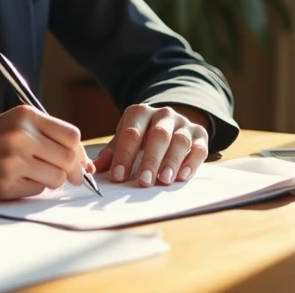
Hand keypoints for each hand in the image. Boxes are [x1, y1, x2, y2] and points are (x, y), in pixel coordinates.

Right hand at [0, 105, 95, 199]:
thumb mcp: (14, 124)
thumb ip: (47, 135)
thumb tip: (84, 162)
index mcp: (26, 115)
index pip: (72, 136)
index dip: (79, 152)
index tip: (78, 162)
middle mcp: (21, 135)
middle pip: (68, 158)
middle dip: (70, 171)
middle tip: (64, 176)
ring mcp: (13, 160)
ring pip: (57, 178)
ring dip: (51, 180)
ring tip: (33, 174)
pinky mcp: (5, 183)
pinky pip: (37, 190)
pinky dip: (33, 188)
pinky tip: (16, 180)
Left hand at [91, 103, 208, 186]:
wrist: (171, 122)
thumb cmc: (143, 135)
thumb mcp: (126, 138)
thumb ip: (113, 152)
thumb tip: (93, 169)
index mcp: (140, 112)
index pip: (131, 134)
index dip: (124, 155)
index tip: (118, 176)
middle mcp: (163, 114)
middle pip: (158, 136)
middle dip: (150, 160)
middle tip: (143, 181)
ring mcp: (183, 123)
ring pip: (180, 141)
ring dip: (171, 161)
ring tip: (164, 181)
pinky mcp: (200, 134)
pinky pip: (198, 147)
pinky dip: (192, 162)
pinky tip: (183, 176)